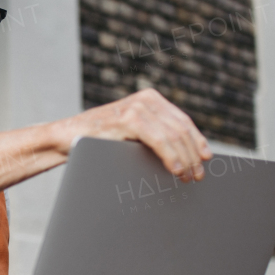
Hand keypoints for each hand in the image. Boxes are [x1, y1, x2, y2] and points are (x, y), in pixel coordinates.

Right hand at [58, 88, 212, 181]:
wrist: (67, 137)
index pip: (183, 121)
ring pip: (174, 136)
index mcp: (150, 99)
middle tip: (198, 175)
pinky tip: (176, 169)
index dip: (198, 141)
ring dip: (185, 159)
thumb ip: (154, 135)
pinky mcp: (128, 118)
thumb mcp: (132, 133)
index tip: (206, 159)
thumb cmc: (100, 139)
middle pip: (181, 129)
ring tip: (188, 176)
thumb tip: (186, 155)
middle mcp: (146, 98)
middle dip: (193, 154)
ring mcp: (137, 106)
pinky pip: (159, 140)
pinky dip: (171, 156)